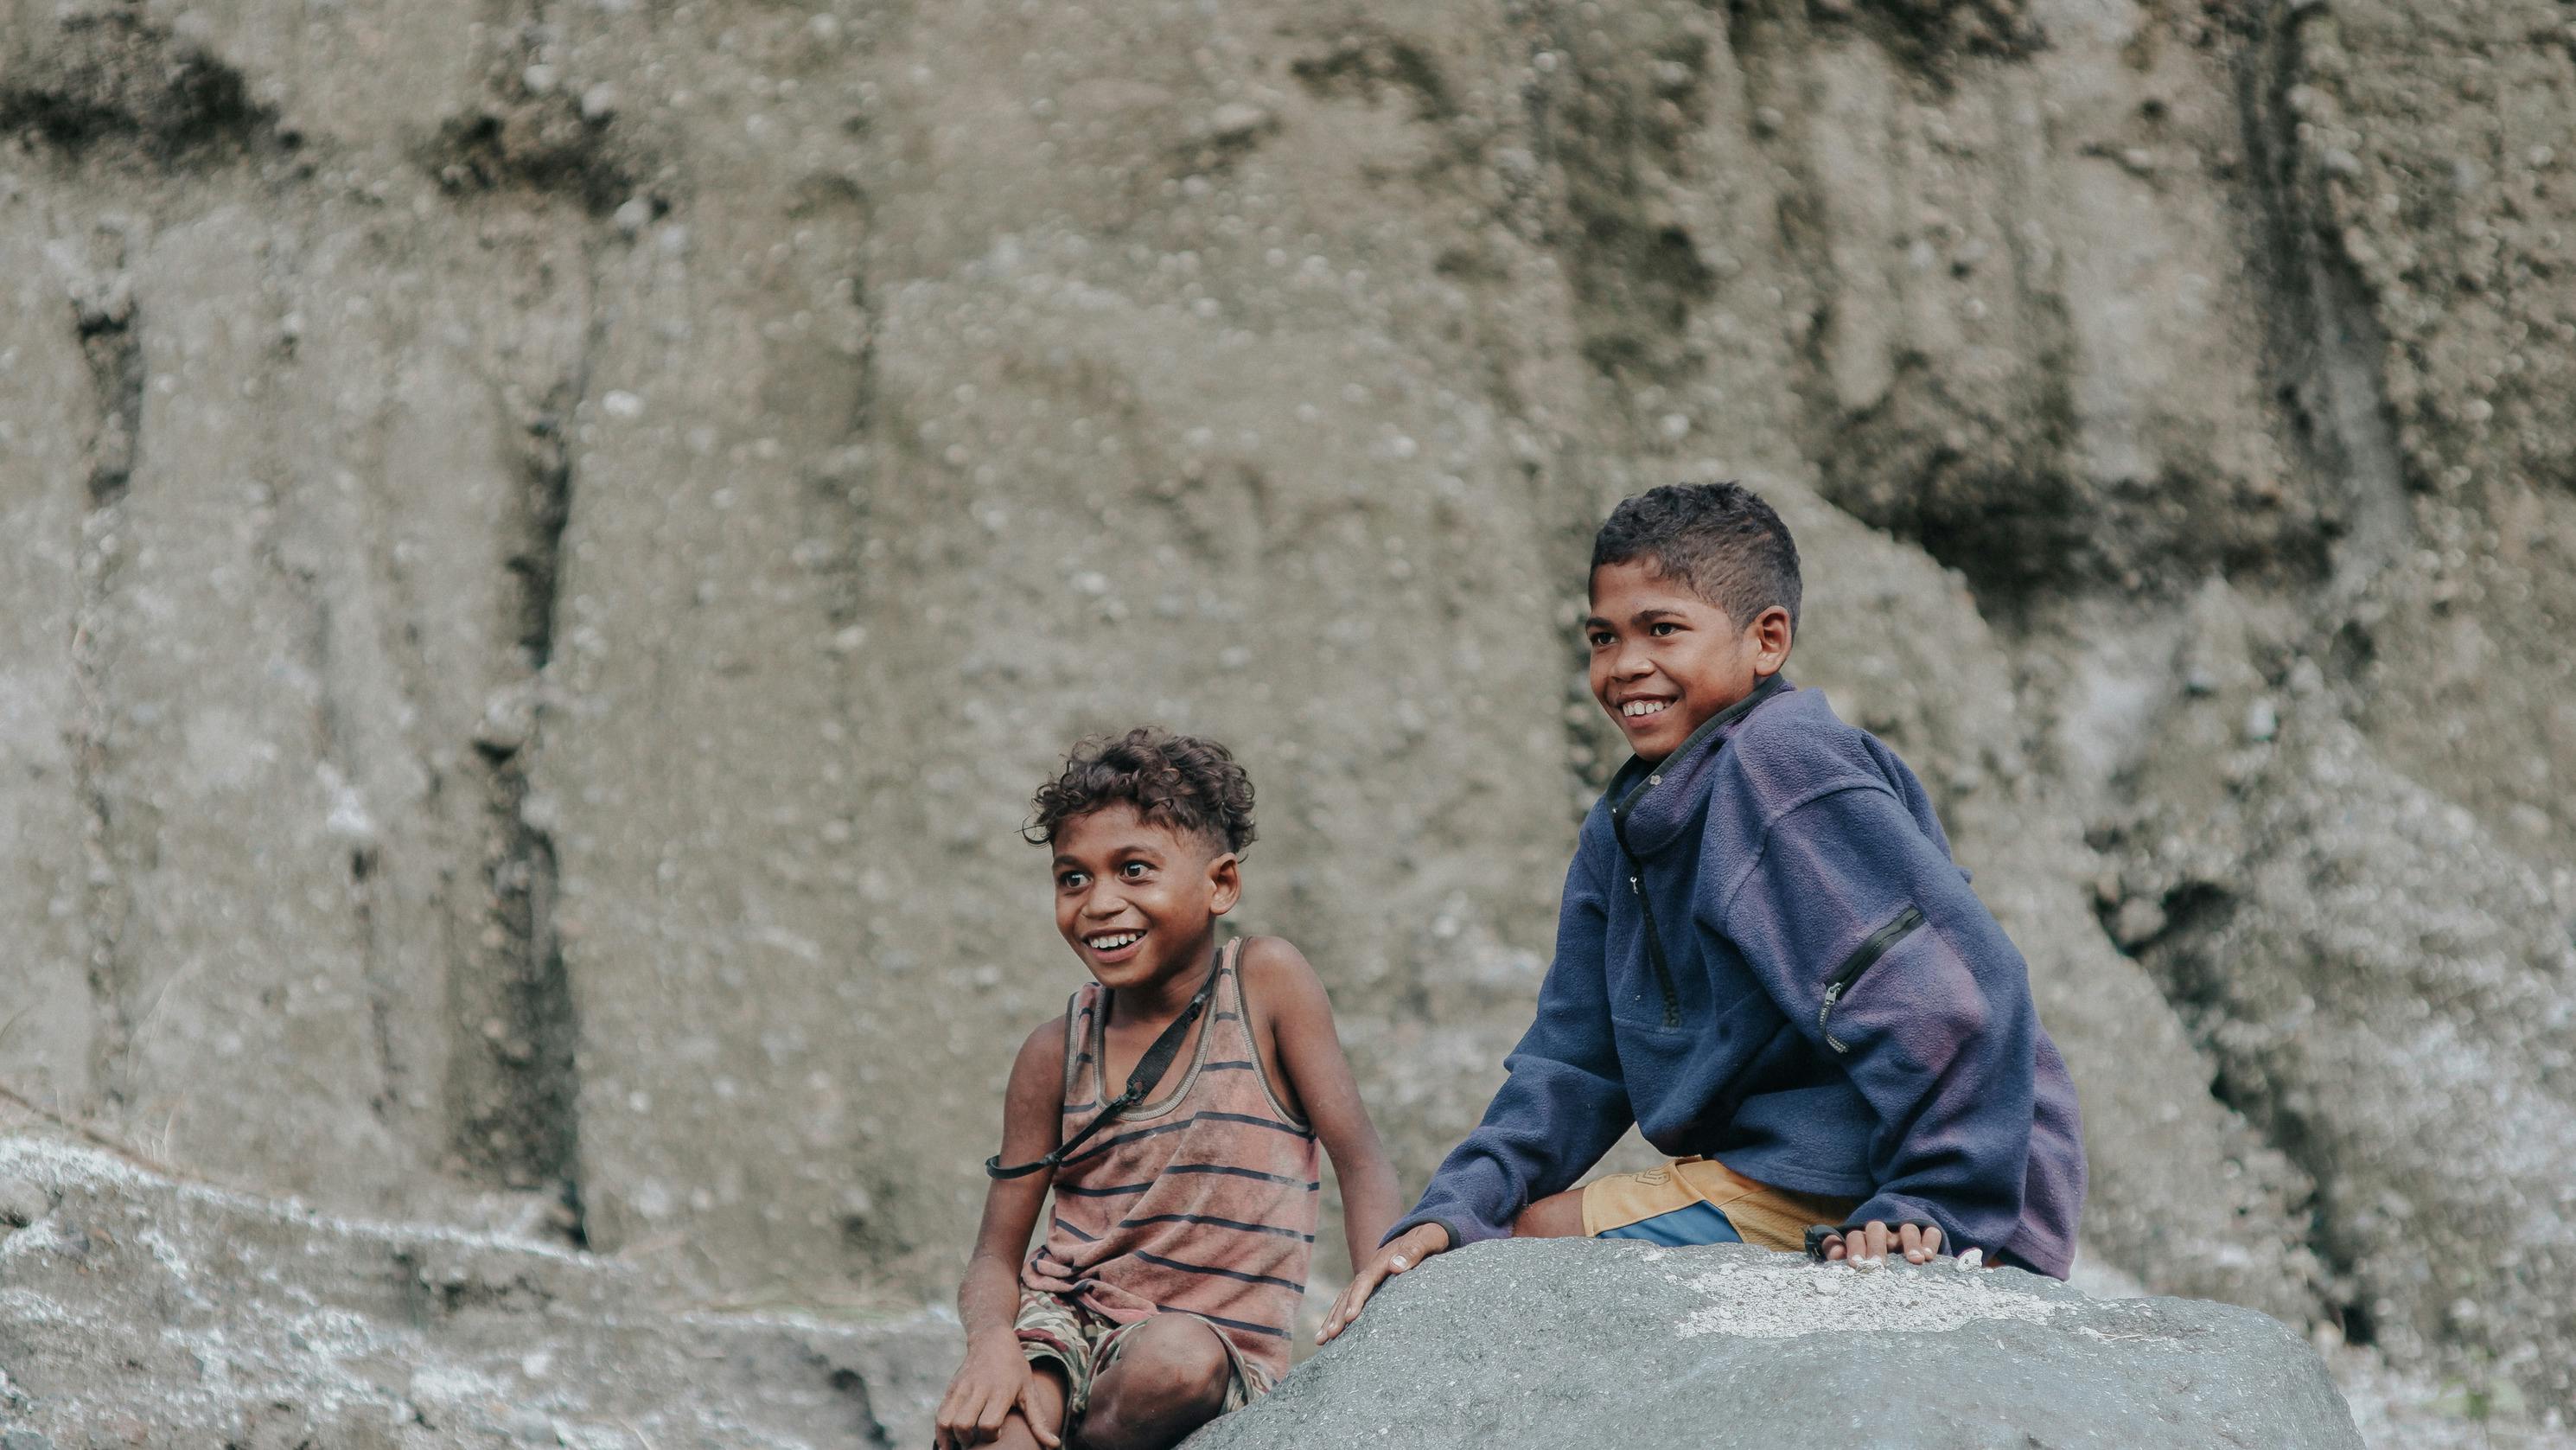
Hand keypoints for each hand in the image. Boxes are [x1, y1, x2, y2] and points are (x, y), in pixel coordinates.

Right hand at [933, 1337, 1060, 1449]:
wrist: (992, 1341)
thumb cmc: (1015, 1369)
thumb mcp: (1029, 1391)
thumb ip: (1038, 1420)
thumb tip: (1054, 1445)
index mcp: (1000, 1391)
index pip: (988, 1423)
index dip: (991, 1435)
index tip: (998, 1433)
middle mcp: (977, 1389)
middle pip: (963, 1425)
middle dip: (969, 1440)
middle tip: (979, 1440)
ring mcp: (961, 1389)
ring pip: (946, 1422)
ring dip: (953, 1437)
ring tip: (965, 1439)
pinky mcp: (950, 1390)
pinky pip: (939, 1416)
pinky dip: (942, 1433)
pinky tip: (952, 1440)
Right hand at [1317, 1222, 1450, 1343]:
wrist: (1428, 1229)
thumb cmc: (1432, 1236)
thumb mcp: (1429, 1238)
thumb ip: (1415, 1250)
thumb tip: (1395, 1266)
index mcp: (1384, 1259)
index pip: (1365, 1281)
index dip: (1357, 1299)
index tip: (1350, 1317)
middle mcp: (1373, 1268)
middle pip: (1349, 1292)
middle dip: (1337, 1314)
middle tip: (1329, 1336)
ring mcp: (1371, 1275)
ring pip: (1345, 1297)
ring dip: (1333, 1317)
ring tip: (1321, 1339)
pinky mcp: (1374, 1284)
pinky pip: (1352, 1299)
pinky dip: (1340, 1313)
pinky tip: (1333, 1331)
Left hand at [1820, 1220, 1942, 1264]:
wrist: (1902, 1251)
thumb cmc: (1873, 1264)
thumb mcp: (1856, 1260)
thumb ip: (1839, 1253)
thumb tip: (1836, 1252)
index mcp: (1864, 1238)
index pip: (1855, 1236)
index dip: (1854, 1248)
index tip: (1856, 1265)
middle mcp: (1883, 1233)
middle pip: (1877, 1229)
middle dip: (1877, 1246)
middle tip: (1878, 1265)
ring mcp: (1904, 1233)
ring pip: (1906, 1228)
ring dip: (1910, 1243)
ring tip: (1914, 1260)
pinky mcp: (1926, 1234)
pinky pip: (1930, 1231)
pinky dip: (1930, 1241)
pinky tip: (1930, 1256)